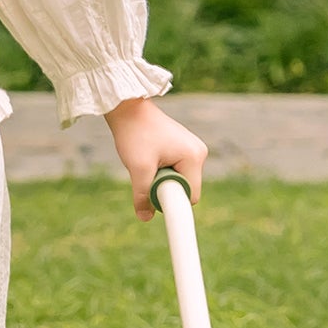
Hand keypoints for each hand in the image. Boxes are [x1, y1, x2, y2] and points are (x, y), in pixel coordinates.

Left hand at [104, 97, 207, 220]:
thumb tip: (145, 217)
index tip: (154, 198)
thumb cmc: (135, 134)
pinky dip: (162, 170)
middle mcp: (199, 153)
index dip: (172, 201)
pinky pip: (176, 170)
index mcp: (194, 157)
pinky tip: (150, 156)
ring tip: (146, 161)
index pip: (190, 196)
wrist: (128, 109)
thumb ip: (143, 195)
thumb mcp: (138, 168)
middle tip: (145, 174)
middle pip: (185, 188)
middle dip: (165, 188)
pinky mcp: (184, 147)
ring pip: (179, 179)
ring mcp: (193, 149)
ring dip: (162, 178)